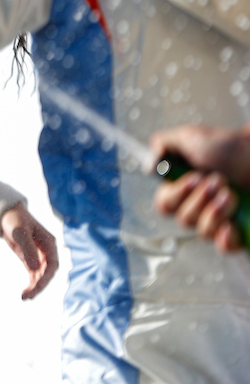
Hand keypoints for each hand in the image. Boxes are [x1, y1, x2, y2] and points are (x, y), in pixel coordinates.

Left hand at [0, 203, 58, 299]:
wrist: (6, 214)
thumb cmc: (15, 219)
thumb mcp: (20, 233)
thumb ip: (28, 249)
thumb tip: (35, 268)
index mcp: (49, 244)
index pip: (52, 265)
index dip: (46, 277)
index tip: (36, 287)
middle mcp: (47, 251)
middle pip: (48, 273)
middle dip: (40, 286)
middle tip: (28, 297)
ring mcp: (39, 256)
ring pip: (41, 276)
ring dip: (35, 287)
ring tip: (24, 298)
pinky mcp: (30, 259)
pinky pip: (33, 275)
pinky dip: (31, 284)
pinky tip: (25, 294)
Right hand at [150, 123, 249, 251]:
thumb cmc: (225, 146)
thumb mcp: (189, 136)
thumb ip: (162, 145)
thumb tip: (148, 164)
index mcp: (179, 189)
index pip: (164, 205)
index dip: (177, 195)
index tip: (195, 178)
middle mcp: (195, 207)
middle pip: (184, 220)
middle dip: (200, 200)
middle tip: (218, 180)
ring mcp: (216, 220)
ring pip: (203, 232)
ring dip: (216, 213)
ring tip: (231, 193)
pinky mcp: (236, 231)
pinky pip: (224, 247)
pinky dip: (225, 239)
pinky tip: (230, 226)